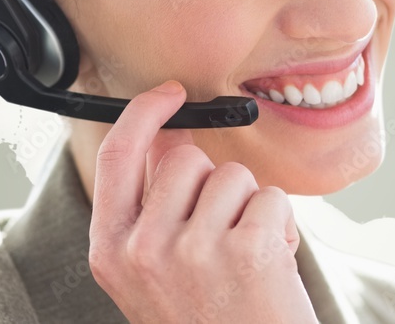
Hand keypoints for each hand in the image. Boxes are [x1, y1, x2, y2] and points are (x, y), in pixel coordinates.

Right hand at [88, 81, 319, 323]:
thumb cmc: (208, 322)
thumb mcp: (158, 272)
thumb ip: (155, 206)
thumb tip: (170, 134)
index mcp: (112, 251)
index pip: (117, 157)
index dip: (142, 114)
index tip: (169, 94)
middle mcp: (144, 250)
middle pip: (186, 160)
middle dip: (214, 186)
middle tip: (223, 237)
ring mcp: (194, 250)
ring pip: (233, 177)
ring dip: (250, 209)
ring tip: (247, 261)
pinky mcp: (247, 250)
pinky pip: (271, 198)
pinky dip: (282, 226)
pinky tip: (272, 269)